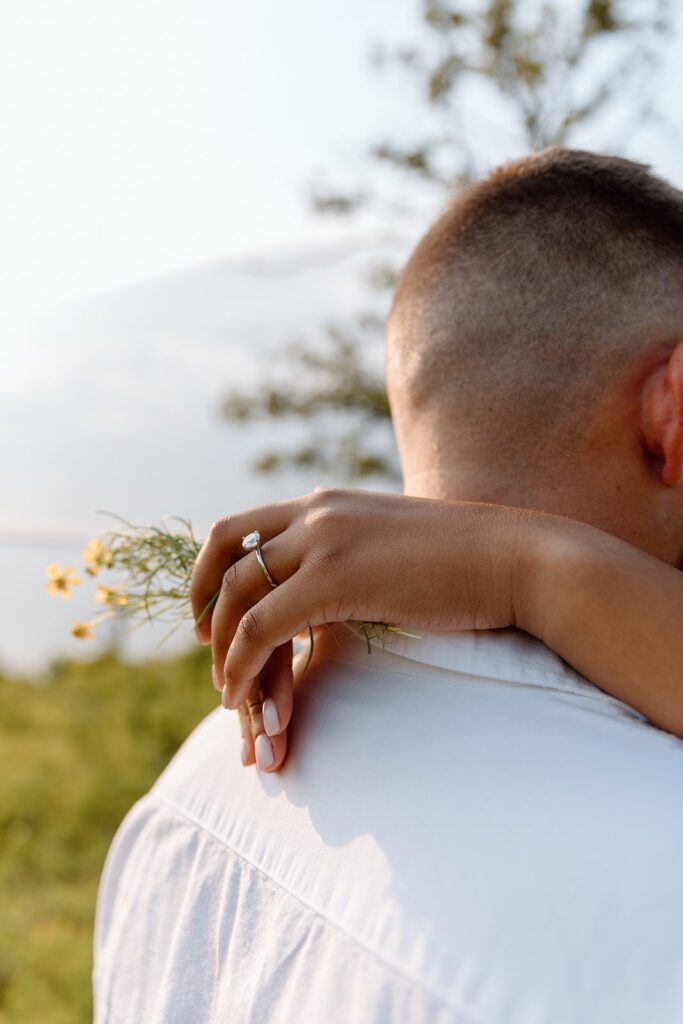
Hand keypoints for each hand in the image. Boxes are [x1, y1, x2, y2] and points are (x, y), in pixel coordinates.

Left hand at [190, 488, 523, 768]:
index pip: (243, 526)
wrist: (519, 560)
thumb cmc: (469, 565)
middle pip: (225, 551)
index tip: (211, 614)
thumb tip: (343, 589)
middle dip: (204, 604)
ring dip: (224, 648)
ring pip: (238, 594)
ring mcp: (324, 540)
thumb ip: (359, 560)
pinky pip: (263, 627)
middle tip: (205, 649)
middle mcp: (317, 511)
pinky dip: (243, 665)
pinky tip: (246, 699)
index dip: (213, 569)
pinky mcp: (335, 579)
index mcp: (328, 503)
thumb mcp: (398, 550)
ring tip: (229, 692)